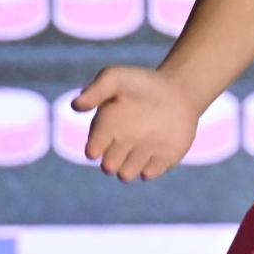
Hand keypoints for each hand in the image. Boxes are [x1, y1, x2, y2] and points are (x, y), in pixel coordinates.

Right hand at [73, 67, 200, 181]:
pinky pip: (150, 174)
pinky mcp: (161, 161)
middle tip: (126, 140)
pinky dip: (151, 167)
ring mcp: (140, 156)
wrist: (177, 90)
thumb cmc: (141, 84)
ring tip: (144, 143)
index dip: (95, 148)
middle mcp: (120, 148)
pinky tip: (158, 149)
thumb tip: (75, 105)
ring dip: (131, 166)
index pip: (93, 149)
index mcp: (104, 131)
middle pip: (108, 166)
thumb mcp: (116, 78)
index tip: (101, 142)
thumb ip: (96, 89)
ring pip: (126, 175)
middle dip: (113, 160)